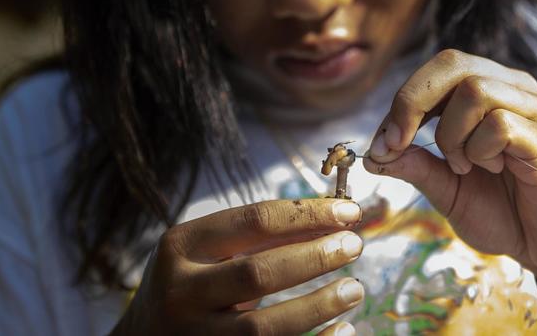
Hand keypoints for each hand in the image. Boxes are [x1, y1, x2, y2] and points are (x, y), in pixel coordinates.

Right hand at [111, 199, 364, 335]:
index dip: (308, 215)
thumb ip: (258, 235)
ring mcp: (193, 335)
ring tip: (354, 288)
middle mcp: (181, 291)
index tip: (349, 213)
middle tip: (354, 246)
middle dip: (315, 257)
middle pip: (258, 273)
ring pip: (263, 327)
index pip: (255, 221)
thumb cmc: (187, 282)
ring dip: (317, 305)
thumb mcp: (207, 248)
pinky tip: (343, 329)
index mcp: (181, 246)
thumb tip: (330, 221)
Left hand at [363, 49, 536, 299]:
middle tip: (399, 144)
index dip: (401, 103)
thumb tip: (371, 153)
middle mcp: (511, 90)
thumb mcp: (444, 187)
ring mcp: (532, 111)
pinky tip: (491, 169)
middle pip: (452, 63)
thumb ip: (413, 165)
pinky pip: (500, 124)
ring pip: (474, 91)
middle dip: (411, 103)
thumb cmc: (501, 210)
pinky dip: (480, 151)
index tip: (382, 145)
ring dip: (452, 136)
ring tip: (464, 165)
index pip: (435, 71)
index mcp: (486, 92)